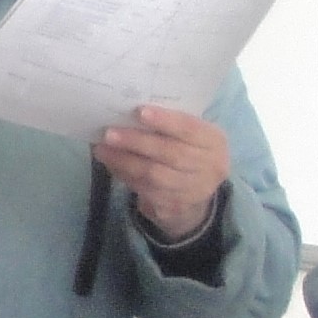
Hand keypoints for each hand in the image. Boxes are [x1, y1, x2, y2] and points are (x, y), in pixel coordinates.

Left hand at [95, 105, 231, 243]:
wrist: (197, 189)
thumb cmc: (188, 149)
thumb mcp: (189, 134)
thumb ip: (168, 124)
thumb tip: (128, 113)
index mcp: (214, 141)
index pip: (189, 128)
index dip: (165, 120)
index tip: (139, 112)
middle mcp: (211, 166)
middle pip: (170, 153)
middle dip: (137, 142)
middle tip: (109, 134)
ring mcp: (195, 189)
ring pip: (155, 175)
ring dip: (125, 162)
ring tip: (102, 150)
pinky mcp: (176, 205)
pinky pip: (146, 190)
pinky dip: (126, 176)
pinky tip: (112, 165)